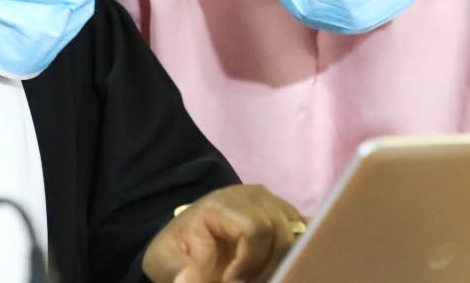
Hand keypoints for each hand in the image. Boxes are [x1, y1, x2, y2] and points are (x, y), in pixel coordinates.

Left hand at [143, 185, 304, 282]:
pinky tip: (280, 266)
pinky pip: (305, 233)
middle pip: (280, 235)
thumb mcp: (164, 262)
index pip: (256, 229)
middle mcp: (254, 196)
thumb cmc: (178, 250)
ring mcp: (274, 203)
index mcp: (223, 202)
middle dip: (264, 269)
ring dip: (280, 265)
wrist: (187, 240)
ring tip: (255, 278)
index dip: (249, 264)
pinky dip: (297, 253)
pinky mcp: (287, 215)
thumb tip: (189, 281)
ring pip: (296, 237)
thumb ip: (176, 271)